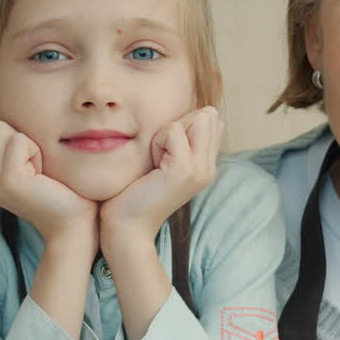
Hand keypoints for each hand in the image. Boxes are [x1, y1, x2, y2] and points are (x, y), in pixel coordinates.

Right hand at [0, 116, 97, 245]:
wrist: (75, 223)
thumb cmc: (60, 188)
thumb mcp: (28, 161)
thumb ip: (10, 140)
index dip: (14, 135)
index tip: (30, 163)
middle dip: (19, 136)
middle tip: (36, 166)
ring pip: (2, 128)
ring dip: (29, 144)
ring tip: (39, 171)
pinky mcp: (8, 180)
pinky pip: (19, 140)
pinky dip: (36, 151)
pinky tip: (42, 175)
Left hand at [99, 107, 222, 247]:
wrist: (128, 226)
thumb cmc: (136, 191)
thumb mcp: (162, 160)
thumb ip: (178, 139)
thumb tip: (189, 114)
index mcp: (206, 164)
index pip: (211, 119)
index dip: (184, 123)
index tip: (165, 151)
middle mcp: (209, 167)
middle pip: (206, 116)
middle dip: (176, 125)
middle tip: (159, 157)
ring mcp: (200, 169)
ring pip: (194, 119)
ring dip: (166, 133)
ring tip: (156, 161)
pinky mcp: (184, 170)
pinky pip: (174, 130)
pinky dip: (158, 141)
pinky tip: (152, 166)